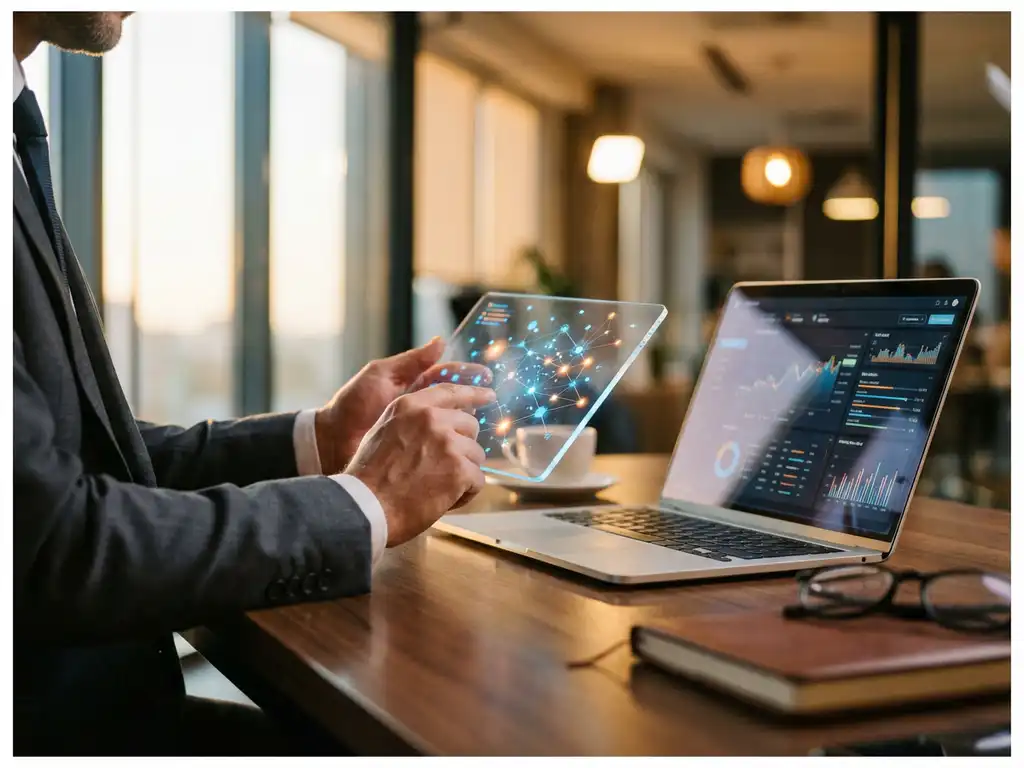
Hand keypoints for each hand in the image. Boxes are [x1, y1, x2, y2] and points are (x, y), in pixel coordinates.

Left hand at [314, 337, 490, 473]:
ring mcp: (419, 430)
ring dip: (468, 424)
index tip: (487, 377)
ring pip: (452, 425)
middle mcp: (420, 407)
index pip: (448, 378)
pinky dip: (456, 447)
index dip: (468, 377)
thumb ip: (411, 361)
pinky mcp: (416, 451)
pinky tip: (468, 448)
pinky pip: (440, 447)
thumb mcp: (380, 375)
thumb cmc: (352, 405)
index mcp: (413, 386)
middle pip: (455, 402)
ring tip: (485, 423)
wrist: (331, 441)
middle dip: (474, 400)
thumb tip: (441, 342)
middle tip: (492, 401)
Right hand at [345, 383, 496, 546]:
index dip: (474, 394)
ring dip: (463, 473)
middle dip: (462, 447)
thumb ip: (412, 421)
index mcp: (411, 406)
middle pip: (470, 426)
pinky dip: (465, 494)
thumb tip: (440, 421)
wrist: (365, 506)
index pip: (451, 392)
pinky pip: (478, 480)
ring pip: (476, 455)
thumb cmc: (369, 477)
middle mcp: (432, 418)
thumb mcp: (384, 432)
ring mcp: (448, 442)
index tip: (489, 396)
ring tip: (437, 488)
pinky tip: (444, 501)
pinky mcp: (459, 469)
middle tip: (442, 469)